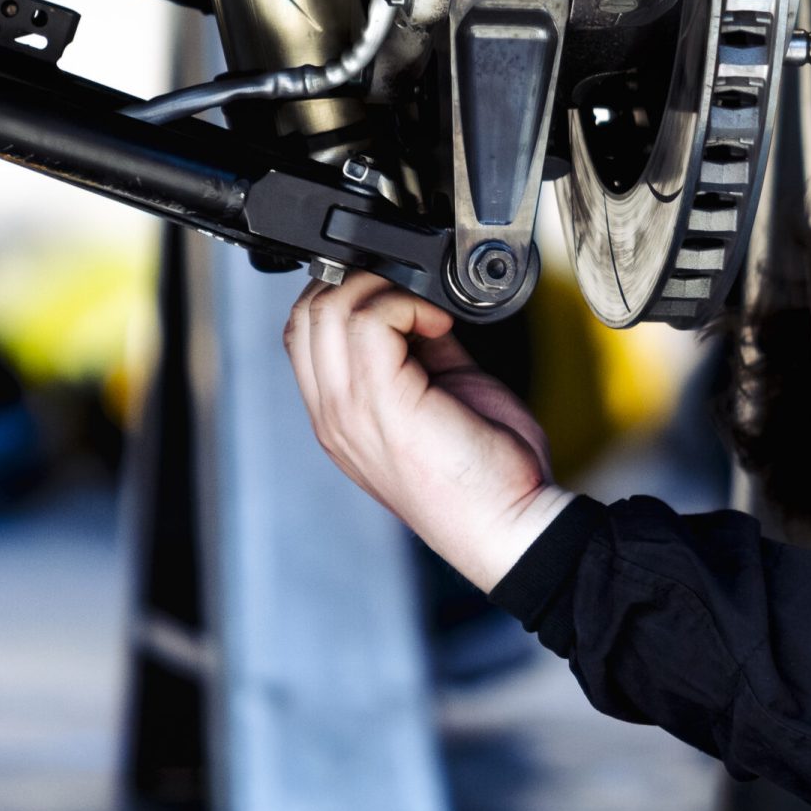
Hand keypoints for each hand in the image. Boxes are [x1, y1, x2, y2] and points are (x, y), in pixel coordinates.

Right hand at [284, 271, 573, 590]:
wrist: (509, 525)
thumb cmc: (484, 474)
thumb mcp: (441, 396)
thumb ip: (419, 352)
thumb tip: (421, 309)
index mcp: (339, 417)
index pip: (302, 333)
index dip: (345, 298)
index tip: (397, 301)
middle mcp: (333, 417)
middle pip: (305, 314)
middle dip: (360, 284)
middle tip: (410, 300)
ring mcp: (349, 412)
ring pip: (327, 310)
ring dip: (384, 292)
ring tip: (425, 314)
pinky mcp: (382, 404)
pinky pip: (368, 322)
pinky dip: (406, 305)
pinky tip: (438, 326)